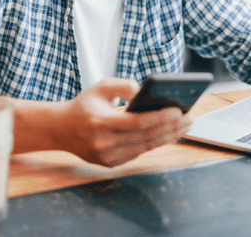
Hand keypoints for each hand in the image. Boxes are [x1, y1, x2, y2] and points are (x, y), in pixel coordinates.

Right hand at [53, 77, 192, 166]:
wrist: (59, 130)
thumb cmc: (84, 105)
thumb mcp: (100, 87)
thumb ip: (123, 85)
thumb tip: (145, 92)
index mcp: (99, 122)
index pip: (136, 122)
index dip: (159, 117)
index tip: (179, 110)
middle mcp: (102, 143)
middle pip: (145, 137)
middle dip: (171, 128)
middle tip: (190, 118)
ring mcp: (106, 157)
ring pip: (144, 148)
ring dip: (168, 137)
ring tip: (185, 126)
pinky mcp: (109, 164)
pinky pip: (137, 153)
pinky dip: (155, 143)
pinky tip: (169, 134)